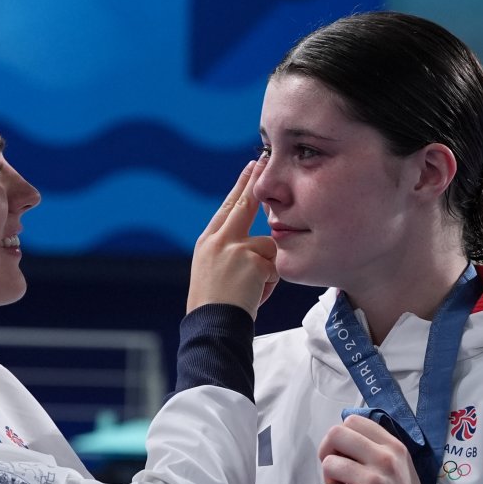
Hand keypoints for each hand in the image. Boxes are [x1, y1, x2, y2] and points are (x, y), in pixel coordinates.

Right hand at [186, 158, 277, 318]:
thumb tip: (259, 241)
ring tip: (248, 290)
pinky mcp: (252, 261)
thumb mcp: (213, 271)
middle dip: (253, 180)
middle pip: (243, 204)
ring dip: (265, 270)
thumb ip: (230, 251)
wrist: (211, 324)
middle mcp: (218, 240)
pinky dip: (269, 285)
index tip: (250, 167)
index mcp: (208, 241)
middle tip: (262, 159)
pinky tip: (253, 296)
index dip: (241, 186)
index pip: (227, 206)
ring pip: (268, 246)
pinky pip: (274, 268)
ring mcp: (235, 249)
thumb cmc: (214, 306)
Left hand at [318, 415, 426, 483]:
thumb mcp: (400, 467)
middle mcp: (385, 460)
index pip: (354, 421)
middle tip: (334, 469)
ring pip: (328, 463)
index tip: (344, 452)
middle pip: (335, 434)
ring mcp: (373, 481)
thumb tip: (345, 433)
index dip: (342, 435)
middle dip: (326, 450)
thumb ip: (377, 447)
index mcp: (394, 447)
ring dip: (328, 480)